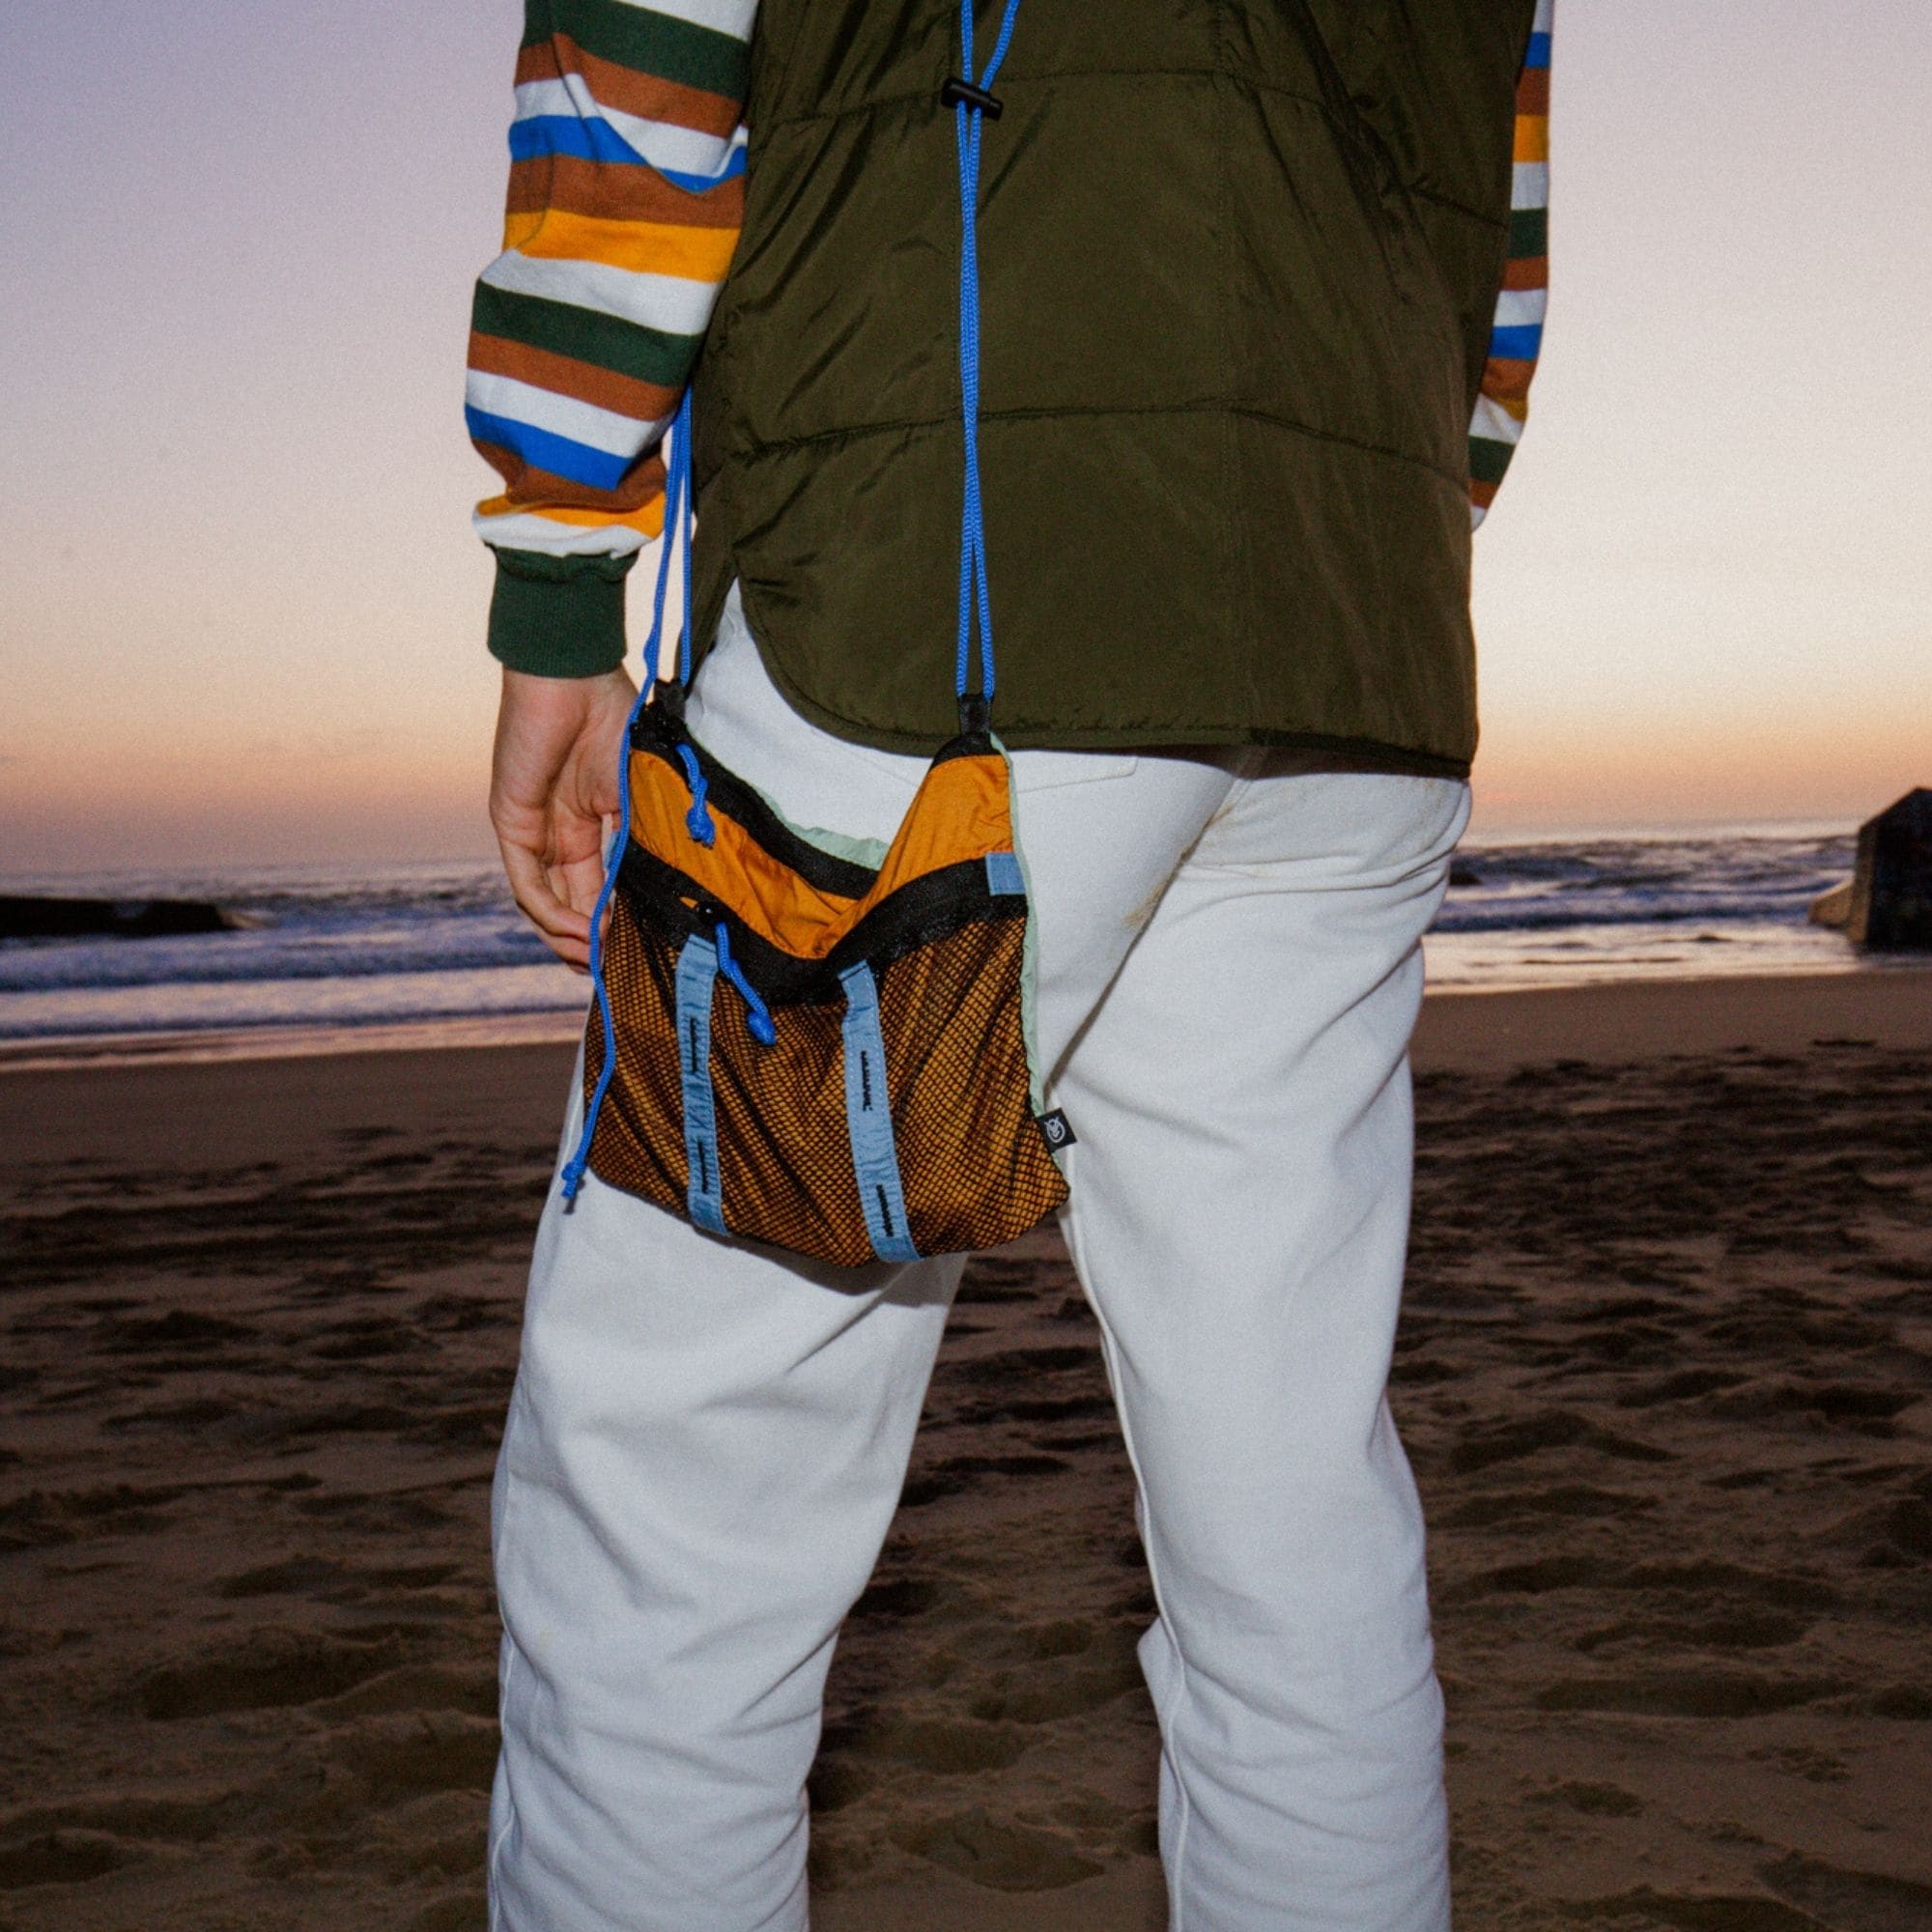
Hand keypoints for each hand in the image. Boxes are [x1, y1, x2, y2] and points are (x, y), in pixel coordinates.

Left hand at [489, 666, 637, 970]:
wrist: (573, 676)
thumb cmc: (618, 721)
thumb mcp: (646, 796)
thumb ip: (651, 844)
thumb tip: (677, 897)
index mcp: (598, 821)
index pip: (604, 886)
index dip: (620, 922)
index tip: (641, 952)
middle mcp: (563, 831)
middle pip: (574, 902)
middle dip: (593, 941)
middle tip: (614, 971)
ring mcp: (536, 829)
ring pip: (547, 902)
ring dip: (570, 937)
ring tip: (597, 961)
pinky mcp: (513, 823)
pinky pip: (528, 884)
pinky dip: (552, 914)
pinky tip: (581, 933)